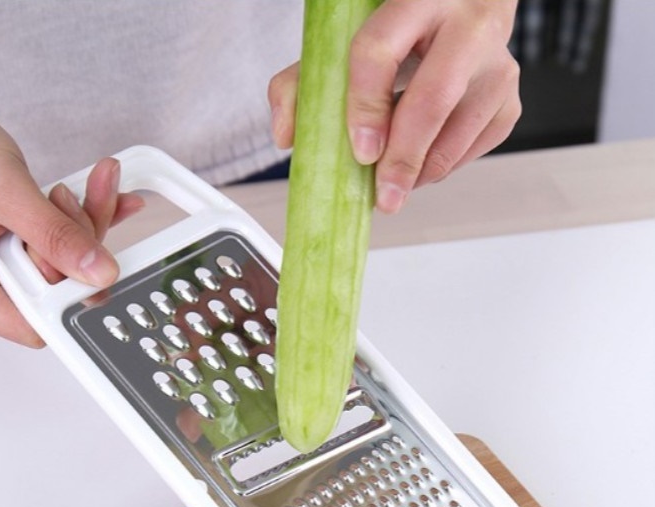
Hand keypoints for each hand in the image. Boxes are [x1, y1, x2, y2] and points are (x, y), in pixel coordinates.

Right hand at [0, 58, 141, 345]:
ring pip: (65, 266)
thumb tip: (100, 274)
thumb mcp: (5, 188)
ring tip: (91, 183)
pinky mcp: (15, 251)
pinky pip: (61, 247)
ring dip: (85, 225)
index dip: (68, 297)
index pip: (33, 324)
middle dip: (79, 245)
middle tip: (74, 200)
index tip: (91, 260)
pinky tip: (102, 195)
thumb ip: (54, 235)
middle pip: (54, 292)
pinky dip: (83, 220)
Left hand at [268, 0, 519, 213]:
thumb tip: (286, 137)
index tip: (361, 151)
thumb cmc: (397, 31)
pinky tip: (422, 162)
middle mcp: (467, 23)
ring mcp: (497, 62)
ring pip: (460, 130)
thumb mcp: (346, 42)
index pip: (381, 51)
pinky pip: (476, 146)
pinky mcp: (510, 97)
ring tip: (395, 183)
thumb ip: (302, 82)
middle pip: (434, 97)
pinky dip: (443, 166)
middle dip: (404, 157)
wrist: (461, 8)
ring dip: (422, 170)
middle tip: (385, 197)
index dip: (367, 106)